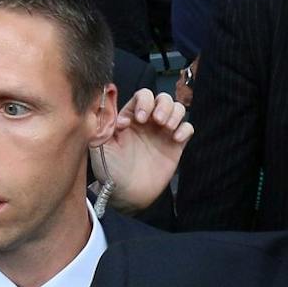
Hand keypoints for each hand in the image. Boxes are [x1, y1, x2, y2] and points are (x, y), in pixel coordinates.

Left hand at [94, 87, 191, 210]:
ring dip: (175, 113)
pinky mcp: (176, 146)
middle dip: (162, 105)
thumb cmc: (110, 170)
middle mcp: (148, 122)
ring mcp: (163, 133)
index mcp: (130, 117)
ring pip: (178, 109)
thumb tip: (107, 91)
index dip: (143, 102)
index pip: (142, 96)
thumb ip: (104, 119)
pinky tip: (175, 139)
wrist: (126, 195)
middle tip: (157, 121)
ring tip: (166, 128)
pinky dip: (184, 129)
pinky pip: (188, 128)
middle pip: (163, 98)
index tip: (138, 119)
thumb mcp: (100, 144)